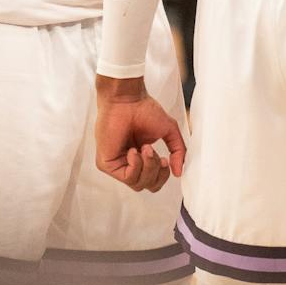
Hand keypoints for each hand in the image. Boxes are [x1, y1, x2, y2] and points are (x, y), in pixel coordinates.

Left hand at [95, 78, 185, 192]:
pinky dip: (135, 165)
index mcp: (141, 157)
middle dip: (157, 172)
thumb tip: (179, 172)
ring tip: (146, 147)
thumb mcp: (169, 131)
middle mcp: (128, 163)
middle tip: (157, 154)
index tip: (166, 159)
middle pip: (147, 185)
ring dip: (148, 166)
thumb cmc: (144, 109)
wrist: (126, 99)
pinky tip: (134, 150)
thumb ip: (178, 151)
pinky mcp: (107, 164)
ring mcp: (117, 164)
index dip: (163, 174)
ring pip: (138, 184)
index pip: (154, 180)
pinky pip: (127, 177)